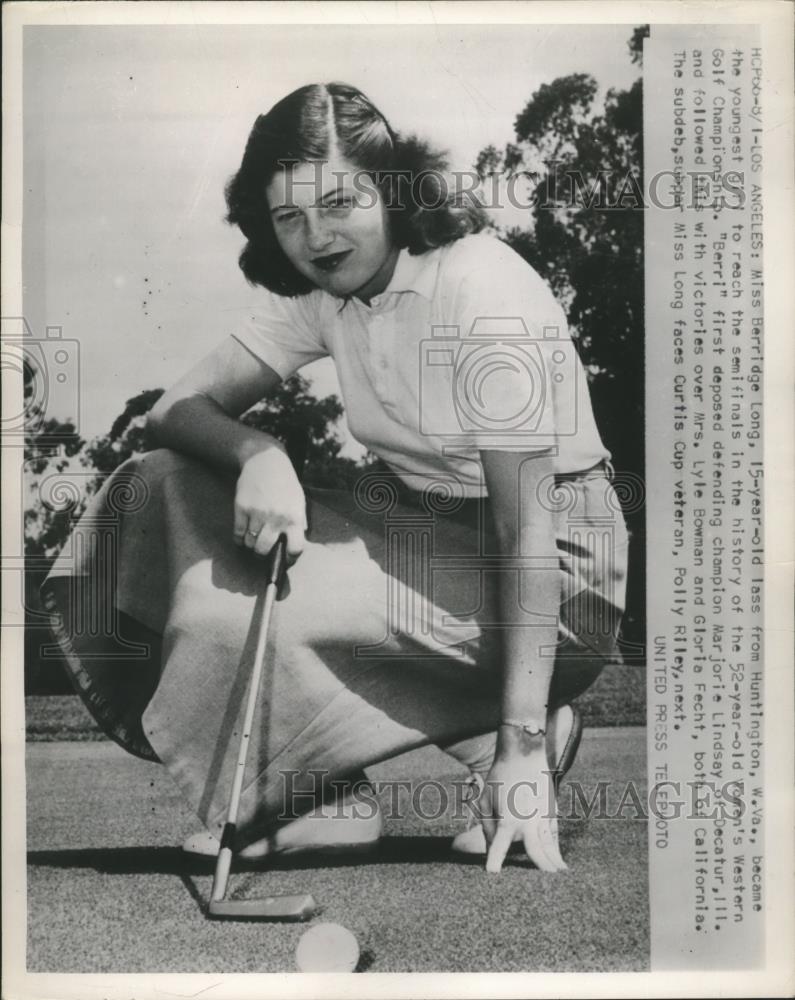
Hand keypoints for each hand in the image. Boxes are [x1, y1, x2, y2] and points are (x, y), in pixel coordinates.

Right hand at [233, 446, 306, 561]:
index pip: (295, 548)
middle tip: (262, 551)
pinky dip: (238, 538)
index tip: (286, 559)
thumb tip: (298, 543)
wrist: (265, 461)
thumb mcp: (298, 501)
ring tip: (253, 539)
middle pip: (264, 550)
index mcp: (294, 517)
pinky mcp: (241, 507)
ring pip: (249, 543)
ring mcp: (258, 512)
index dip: (290, 559)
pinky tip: (242, 535)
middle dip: (262, 554)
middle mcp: (276, 517)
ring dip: (250, 544)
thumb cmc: (284, 483)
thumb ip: (299, 522)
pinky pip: (237, 533)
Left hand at [478, 743, 566, 873]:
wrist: (524, 754)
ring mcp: (543, 817)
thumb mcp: (486, 799)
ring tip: (559, 881)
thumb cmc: (501, 776)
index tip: (492, 874)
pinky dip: (556, 849)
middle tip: (542, 891)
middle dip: (539, 870)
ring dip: (553, 863)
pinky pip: (554, 836)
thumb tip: (494, 846)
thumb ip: (488, 826)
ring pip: (550, 846)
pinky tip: (559, 863)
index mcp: (509, 819)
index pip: (500, 846)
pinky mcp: (551, 812)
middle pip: (537, 852)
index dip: (495, 861)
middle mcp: (528, 821)